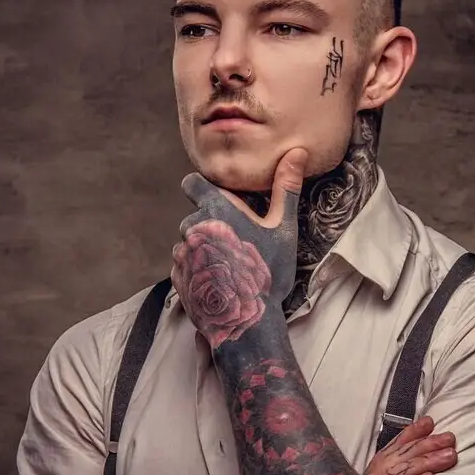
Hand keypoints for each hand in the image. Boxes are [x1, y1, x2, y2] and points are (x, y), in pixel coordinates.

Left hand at [173, 149, 307, 348]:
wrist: (249, 323)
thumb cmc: (268, 273)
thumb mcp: (283, 229)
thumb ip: (285, 188)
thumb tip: (296, 152)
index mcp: (215, 209)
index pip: (191, 182)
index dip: (201, 188)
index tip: (218, 200)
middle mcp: (192, 227)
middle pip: (194, 216)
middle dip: (211, 225)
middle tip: (237, 244)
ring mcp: (182, 254)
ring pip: (188, 242)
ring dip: (203, 249)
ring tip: (229, 267)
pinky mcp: (178, 277)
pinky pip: (184, 265)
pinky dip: (197, 270)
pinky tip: (219, 282)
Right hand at [363, 416, 457, 474]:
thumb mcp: (384, 470)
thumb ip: (401, 454)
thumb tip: (424, 434)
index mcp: (382, 460)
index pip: (400, 441)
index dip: (415, 430)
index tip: (430, 422)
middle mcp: (382, 470)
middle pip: (407, 453)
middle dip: (430, 444)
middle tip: (450, 439)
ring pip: (407, 470)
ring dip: (429, 461)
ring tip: (449, 456)